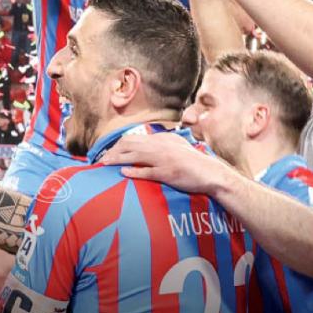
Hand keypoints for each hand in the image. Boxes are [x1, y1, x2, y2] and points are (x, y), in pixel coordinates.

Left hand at [99, 132, 235, 194]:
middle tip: (101, 160)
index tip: (107, 153)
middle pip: (129, 144)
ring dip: (117, 160)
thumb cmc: (193, 162)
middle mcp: (160, 146)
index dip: (117, 146)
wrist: (210, 173)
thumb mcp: (177, 146)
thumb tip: (147, 141)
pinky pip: (146, 171)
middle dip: (113, 151)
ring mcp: (163, 159)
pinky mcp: (167, 173)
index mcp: (161, 139)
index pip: (132, 138)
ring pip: (134, 156)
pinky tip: (123, 173)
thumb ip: (162, 142)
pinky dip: (133, 172)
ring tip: (104, 164)